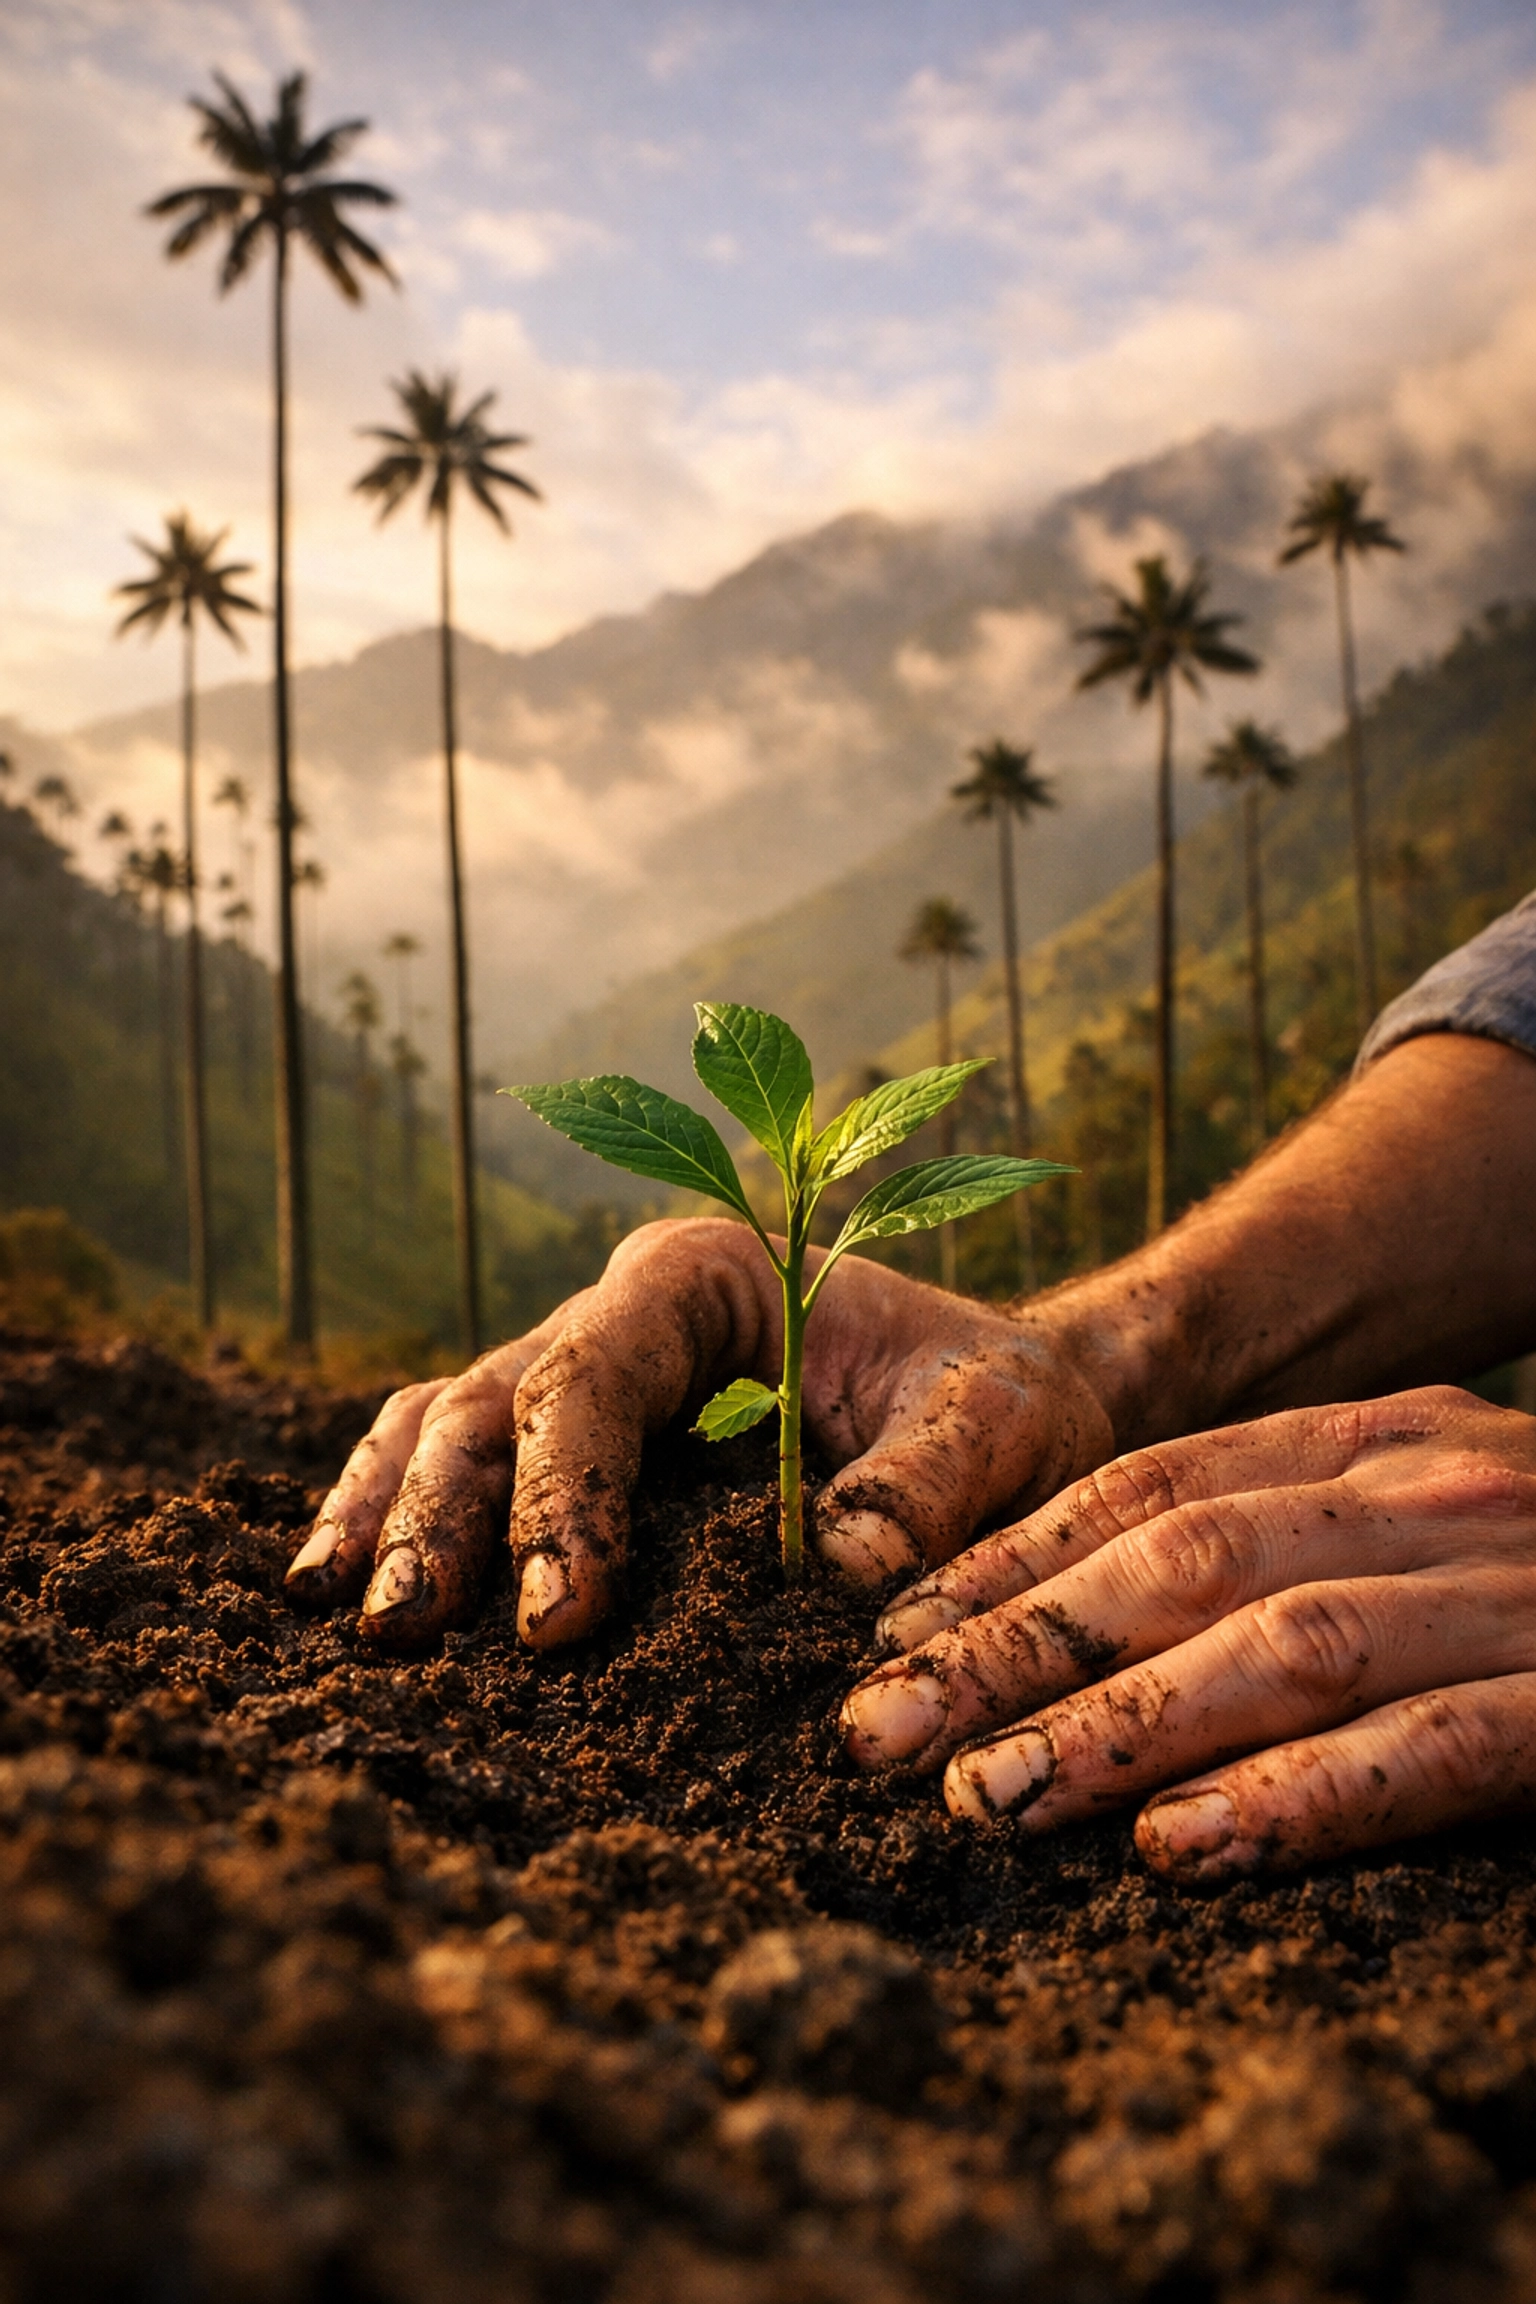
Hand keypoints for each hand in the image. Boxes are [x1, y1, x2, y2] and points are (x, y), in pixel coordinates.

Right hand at [285, 1218, 1114, 1652]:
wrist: (1001, 1414)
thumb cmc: (999, 1405)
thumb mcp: (1004, 1423)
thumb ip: (936, 1477)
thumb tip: (846, 1564)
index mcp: (712, 1276)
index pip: (600, 1367)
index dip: (561, 1488)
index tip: (559, 1615)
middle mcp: (628, 1315)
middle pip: (498, 1399)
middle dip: (447, 1515)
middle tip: (409, 1631)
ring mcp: (587, 1378)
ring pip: (449, 1425)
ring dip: (397, 1518)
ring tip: (357, 1625)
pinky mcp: (576, 1451)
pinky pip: (458, 1463)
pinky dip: (399, 1517)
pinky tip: (346, 1594)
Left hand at [840, 1385, 1535, 1882]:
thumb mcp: (1417, 1500)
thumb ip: (1284, 1524)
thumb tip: (1085, 1616)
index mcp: (1378, 1436)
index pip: (1153, 1478)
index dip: (1013, 1553)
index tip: (897, 1629)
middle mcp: (1432, 1491)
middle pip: (1185, 1558)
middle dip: (1020, 1644)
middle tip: (884, 1731)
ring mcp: (1511, 1593)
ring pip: (1283, 1644)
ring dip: (1122, 1725)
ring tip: (993, 1799)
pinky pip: (1430, 1753)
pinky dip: (1302, 1800)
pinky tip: (1187, 1853)